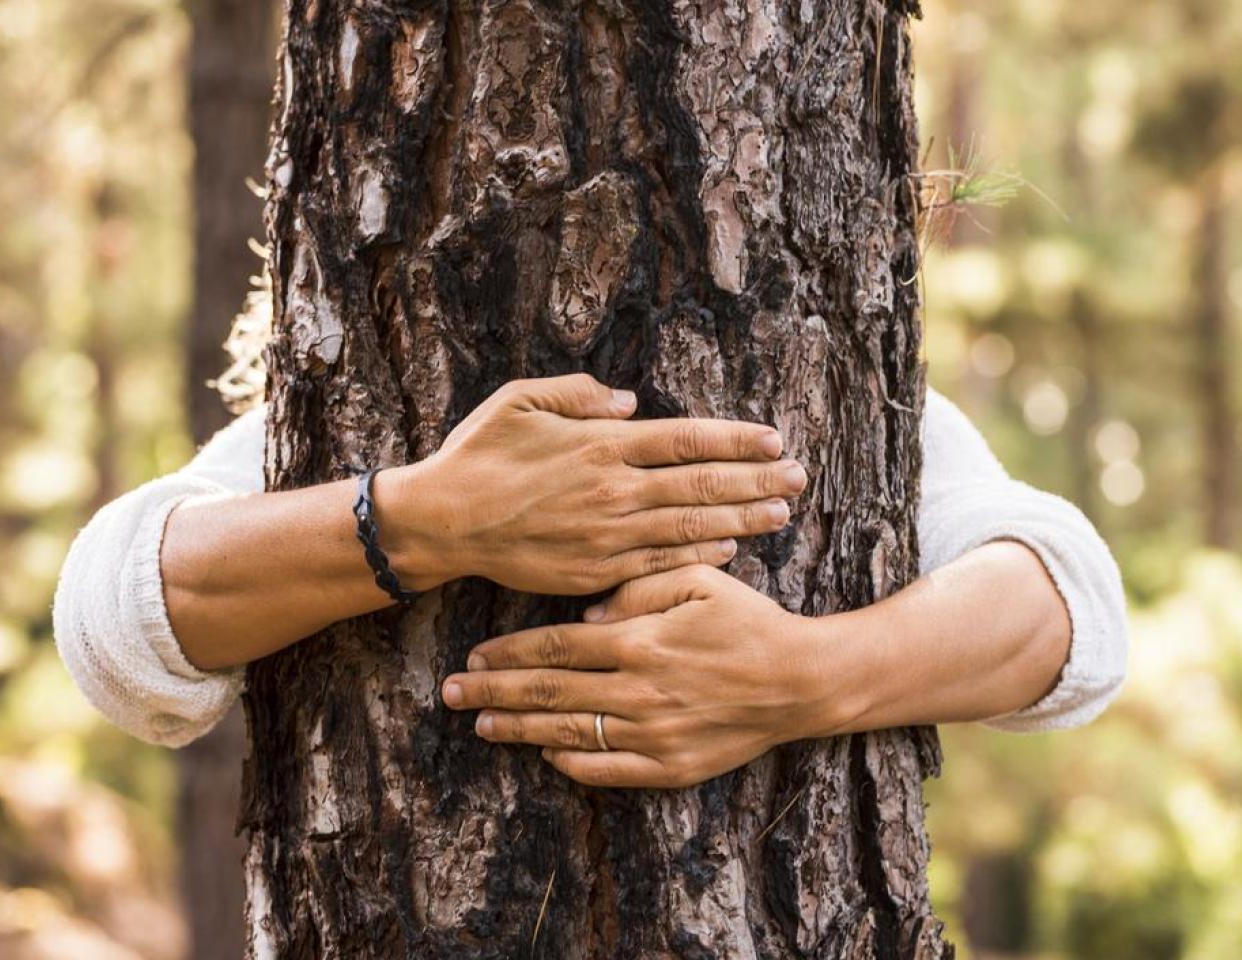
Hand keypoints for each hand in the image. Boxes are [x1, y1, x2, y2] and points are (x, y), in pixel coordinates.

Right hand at [380, 375, 806, 594]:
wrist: (442, 522)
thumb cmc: (479, 455)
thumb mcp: (521, 400)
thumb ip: (579, 393)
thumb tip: (631, 402)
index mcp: (601, 444)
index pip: (686, 439)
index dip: (735, 440)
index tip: (774, 439)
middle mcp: (614, 490)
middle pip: (702, 485)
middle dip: (756, 480)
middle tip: (800, 478)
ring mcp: (607, 535)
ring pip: (690, 527)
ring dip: (741, 520)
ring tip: (781, 513)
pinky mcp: (595, 571)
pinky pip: (660, 564)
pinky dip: (699, 557)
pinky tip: (731, 551)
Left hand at [439, 565, 831, 787]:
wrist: (800, 681)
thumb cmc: (747, 621)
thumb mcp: (696, 580)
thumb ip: (637, 588)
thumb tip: (588, 615)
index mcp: (639, 641)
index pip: (555, 648)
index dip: (509, 654)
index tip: (474, 656)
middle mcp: (638, 691)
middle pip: (548, 694)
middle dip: (492, 692)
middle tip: (450, 692)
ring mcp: (652, 734)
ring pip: (568, 734)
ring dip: (519, 730)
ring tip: (481, 724)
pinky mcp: (670, 768)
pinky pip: (607, 770)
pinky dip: (571, 762)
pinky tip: (545, 753)